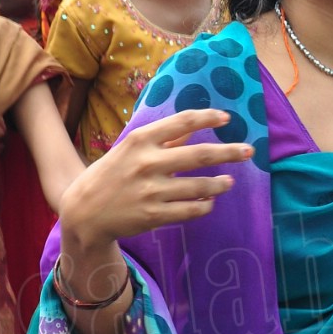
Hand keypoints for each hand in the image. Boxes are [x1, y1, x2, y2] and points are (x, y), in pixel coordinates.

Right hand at [59, 108, 253, 248]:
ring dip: (220, 184)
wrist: (83, 211)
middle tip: (249, 151)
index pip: (182, 121)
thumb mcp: (130, 149)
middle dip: (230, 152)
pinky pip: (190, 210)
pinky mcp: (153, 216)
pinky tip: (209, 202)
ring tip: (229, 182)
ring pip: (200, 187)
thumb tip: (193, 128)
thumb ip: (162, 140)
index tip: (227, 119)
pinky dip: (204, 206)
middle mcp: (147, 163)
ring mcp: (151, 191)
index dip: (208, 118)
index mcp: (140, 140)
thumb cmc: (111, 174)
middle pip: (201, 155)